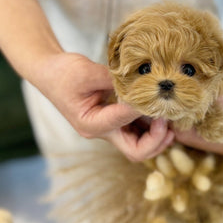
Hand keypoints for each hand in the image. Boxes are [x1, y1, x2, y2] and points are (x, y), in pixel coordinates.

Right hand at [34, 52, 173, 160]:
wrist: (51, 73)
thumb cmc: (64, 73)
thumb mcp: (87, 72)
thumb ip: (114, 80)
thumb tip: (144, 82)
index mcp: (91, 124)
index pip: (123, 122)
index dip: (141, 108)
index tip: (153, 93)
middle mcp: (102, 132)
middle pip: (136, 151)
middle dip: (157, 141)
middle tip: (168, 121)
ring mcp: (110, 129)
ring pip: (140, 145)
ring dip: (159, 136)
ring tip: (171, 117)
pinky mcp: (115, 122)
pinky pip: (138, 131)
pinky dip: (153, 126)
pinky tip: (162, 112)